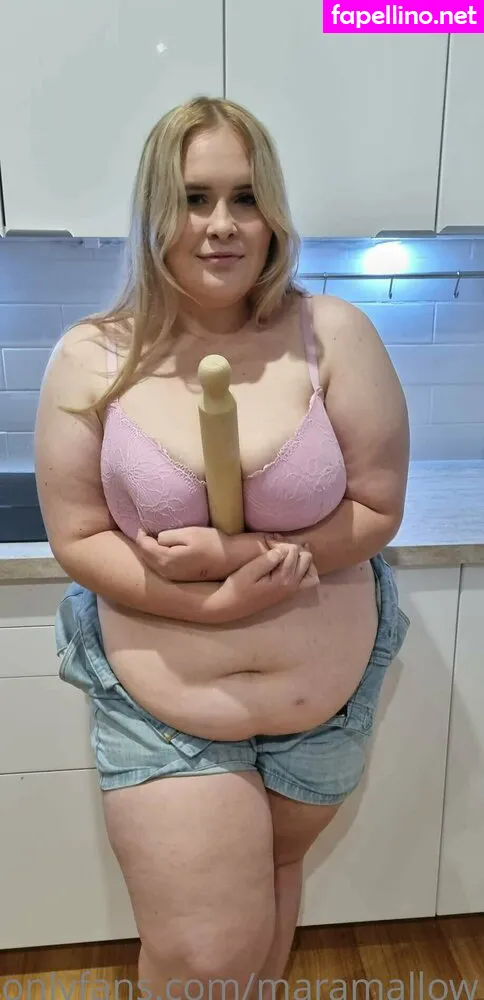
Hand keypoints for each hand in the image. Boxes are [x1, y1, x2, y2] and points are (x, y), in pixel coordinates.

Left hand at [135, 526, 235, 581]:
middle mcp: (166, 572)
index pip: (143, 546)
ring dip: (149, 551)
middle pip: (145, 556)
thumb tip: (156, 538)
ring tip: (153, 538)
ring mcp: (172, 577)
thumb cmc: (211, 543)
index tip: (144, 524)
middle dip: (143, 543)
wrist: (230, 560)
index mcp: (166, 560)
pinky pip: (160, 567)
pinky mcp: (178, 578)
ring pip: (151, 563)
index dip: (141, 534)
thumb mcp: (189, 533)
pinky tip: (162, 550)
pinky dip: (156, 558)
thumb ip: (168, 536)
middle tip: (146, 530)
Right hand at [203, 541, 319, 623]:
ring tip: (290, 552)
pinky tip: (292, 562)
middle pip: (306, 559)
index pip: (293, 552)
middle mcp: (292, 586)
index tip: (269, 541)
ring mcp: (293, 590)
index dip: (282, 542)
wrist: (232, 605)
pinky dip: (305, 569)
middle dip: (295, 548)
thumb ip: (268, 559)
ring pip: (312, 571)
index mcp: (283, 579)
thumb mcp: (249, 570)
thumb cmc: (238, 587)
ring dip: (303, 559)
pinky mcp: (290, 592)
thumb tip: (284, 550)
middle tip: (279, 545)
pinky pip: (308, 580)